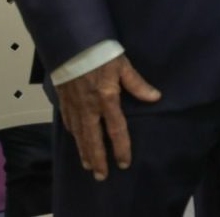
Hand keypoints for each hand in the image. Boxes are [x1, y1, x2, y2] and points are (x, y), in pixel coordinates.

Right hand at [55, 55, 159, 179]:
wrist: (72, 45)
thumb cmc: (100, 53)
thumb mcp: (123, 66)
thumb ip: (137, 84)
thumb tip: (155, 97)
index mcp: (106, 100)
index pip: (116, 130)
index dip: (120, 148)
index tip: (124, 163)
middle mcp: (89, 107)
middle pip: (93, 139)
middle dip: (98, 159)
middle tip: (102, 176)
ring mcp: (74, 106)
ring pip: (79, 135)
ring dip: (84, 152)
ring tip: (89, 165)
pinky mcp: (64, 101)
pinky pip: (68, 123)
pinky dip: (73, 135)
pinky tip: (76, 140)